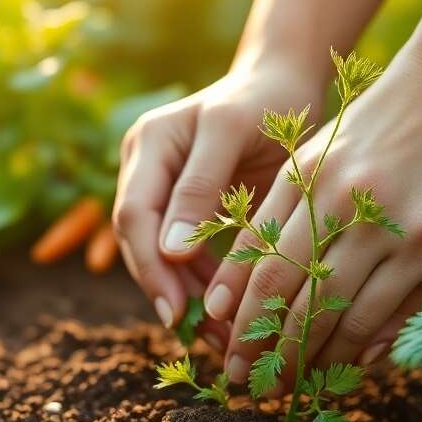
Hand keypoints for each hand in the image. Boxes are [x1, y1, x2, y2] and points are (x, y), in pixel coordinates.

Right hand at [113, 52, 328, 348]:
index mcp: (147, 145)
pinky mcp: (187, 210)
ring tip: (221, 340)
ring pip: (163, 258)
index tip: (176, 312)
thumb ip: (199, 186)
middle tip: (203, 338)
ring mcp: (163, 190)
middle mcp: (144, 169)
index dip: (150, 267)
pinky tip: (227, 319)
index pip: (133, 217)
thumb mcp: (232, 132)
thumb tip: (168, 252)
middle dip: (169, 292)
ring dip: (189, 299)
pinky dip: (205, 288)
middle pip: (142, 244)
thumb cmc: (266, 98)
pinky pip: (186, 258)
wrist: (288, 81)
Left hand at [206, 49, 421, 389]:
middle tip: (244, 380)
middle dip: (258, 342)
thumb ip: (287, 211)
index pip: (253, 253)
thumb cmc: (384, 125)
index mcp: (301, 178)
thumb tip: (252, 289)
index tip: (218, 336)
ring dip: (305, 356)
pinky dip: (361, 345)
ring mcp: (384, 224)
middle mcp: (335, 202)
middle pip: (282, 289)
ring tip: (289, 384)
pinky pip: (386, 311)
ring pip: (330, 310)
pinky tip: (346, 366)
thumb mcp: (321, 155)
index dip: (234, 302)